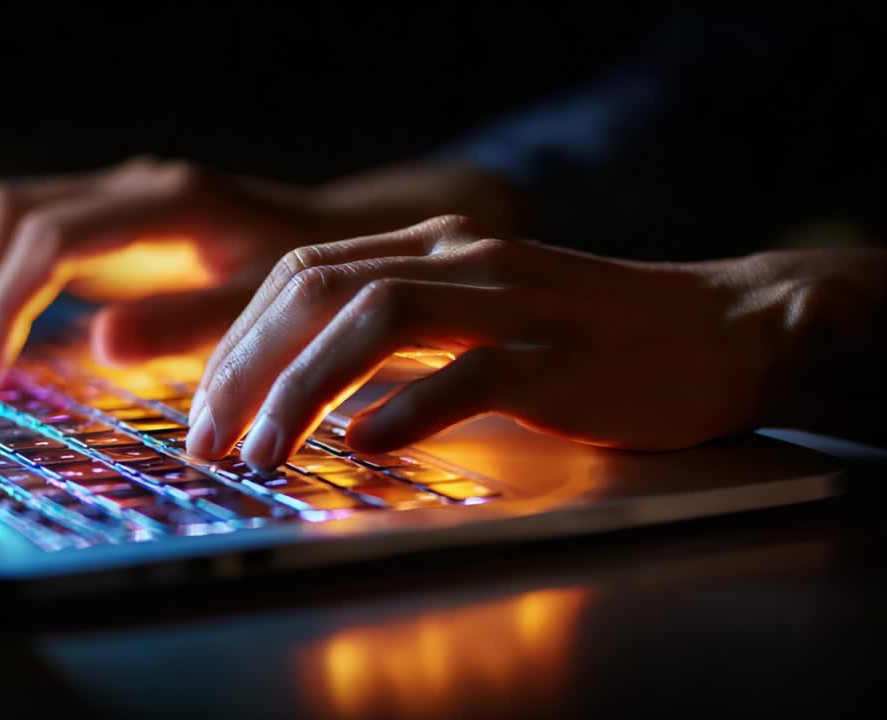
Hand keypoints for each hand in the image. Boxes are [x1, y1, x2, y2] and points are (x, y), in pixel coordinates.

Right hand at [0, 158, 520, 388]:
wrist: (350, 244)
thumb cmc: (324, 283)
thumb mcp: (274, 309)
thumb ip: (194, 323)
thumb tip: (97, 342)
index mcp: (171, 201)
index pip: (52, 237)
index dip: (4, 303)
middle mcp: (136, 187)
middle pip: (14, 216)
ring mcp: (121, 202)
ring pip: (12, 222)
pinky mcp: (116, 227)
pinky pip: (33, 242)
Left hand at [186, 215, 825, 468]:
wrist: (716, 330)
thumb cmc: (582, 337)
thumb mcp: (476, 314)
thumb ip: (397, 336)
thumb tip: (302, 386)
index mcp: (433, 246)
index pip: (303, 273)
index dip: (240, 337)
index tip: (207, 404)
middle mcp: (463, 259)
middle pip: (320, 288)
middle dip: (246, 364)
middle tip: (209, 436)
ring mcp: (514, 302)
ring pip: (379, 318)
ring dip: (304, 386)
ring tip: (264, 450)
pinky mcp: (560, 358)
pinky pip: (470, 375)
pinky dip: (406, 408)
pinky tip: (363, 444)